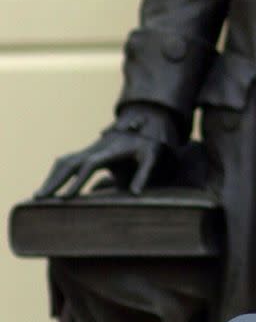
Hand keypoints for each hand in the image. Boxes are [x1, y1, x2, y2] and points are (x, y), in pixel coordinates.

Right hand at [34, 104, 178, 198]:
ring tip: (38, 197)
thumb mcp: (151, 157)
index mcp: (109, 151)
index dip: (76, 182)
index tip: (66, 198)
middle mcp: (95, 149)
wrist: (145, 123)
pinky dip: (55, 174)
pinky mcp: (87, 152)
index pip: (88, 166)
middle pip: (69, 164)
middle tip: (39, 199)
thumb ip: (144, 174)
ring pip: (63, 162)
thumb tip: (135, 194)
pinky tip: (49, 187)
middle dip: (53, 181)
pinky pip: (66, 162)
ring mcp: (89, 150)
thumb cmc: (149, 143)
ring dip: (51, 178)